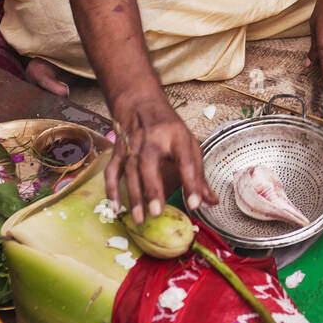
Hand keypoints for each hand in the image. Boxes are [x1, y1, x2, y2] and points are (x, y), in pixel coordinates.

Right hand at [105, 93, 217, 223]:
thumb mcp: (189, 144)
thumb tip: (210, 202)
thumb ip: (199, 175)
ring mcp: (132, 145)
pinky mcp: (118, 151)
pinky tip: (116, 208)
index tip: (195, 204)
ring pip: (130, 171)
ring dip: (133, 196)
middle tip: (157, 213)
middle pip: (150, 165)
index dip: (191, 182)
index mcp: (176, 137)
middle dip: (152, 189)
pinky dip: (112, 190)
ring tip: (140, 219)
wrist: (141, 103)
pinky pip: (112, 172)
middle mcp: (152, 140)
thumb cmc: (169, 129)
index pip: (186, 160)